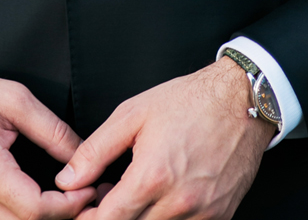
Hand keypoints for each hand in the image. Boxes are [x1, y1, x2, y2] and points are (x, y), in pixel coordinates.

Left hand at [53, 60, 272, 218]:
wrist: (240, 100)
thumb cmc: (187, 102)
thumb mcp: (130, 116)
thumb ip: (94, 152)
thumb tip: (67, 180)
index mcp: (152, 176)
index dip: (90, 218)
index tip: (84, 207)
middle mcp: (180, 202)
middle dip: (113, 217)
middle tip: (106, 195)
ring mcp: (204, 213)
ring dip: (141, 218)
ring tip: (134, 192)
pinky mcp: (222, 215)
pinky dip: (168, 219)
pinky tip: (160, 196)